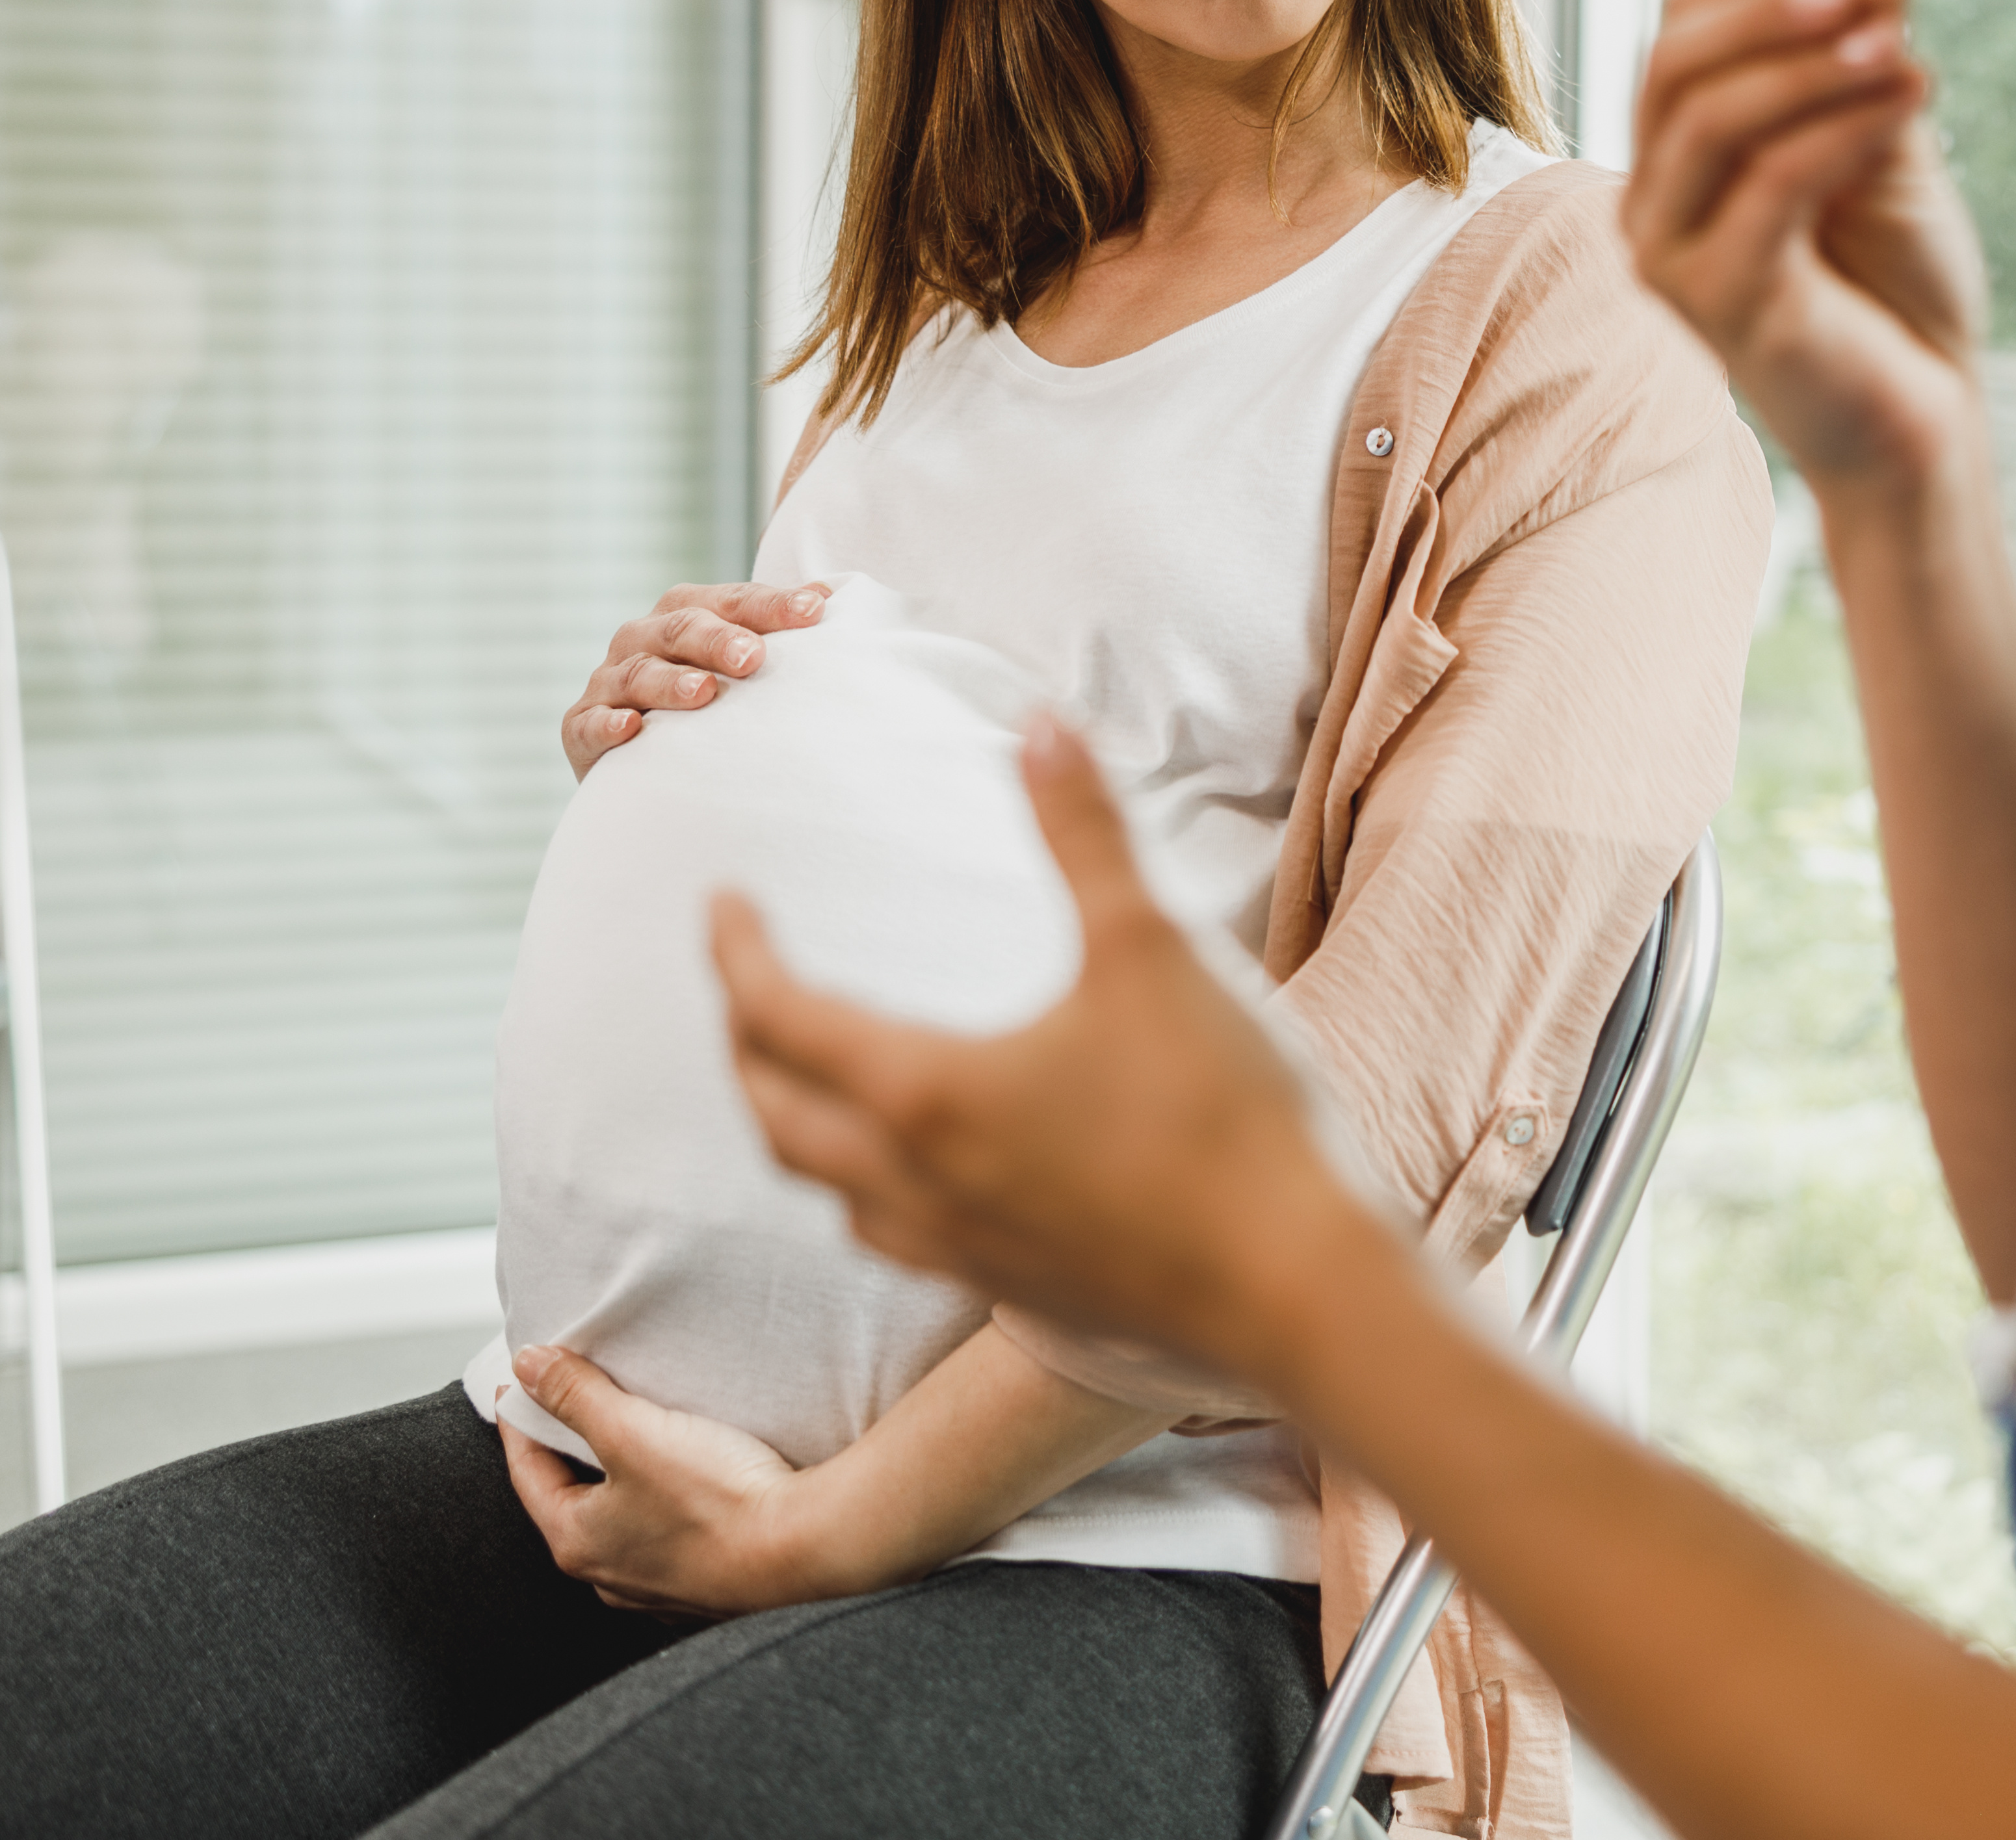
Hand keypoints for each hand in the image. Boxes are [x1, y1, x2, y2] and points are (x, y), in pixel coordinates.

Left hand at [499, 1344, 856, 1616]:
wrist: (801, 1548)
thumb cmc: (715, 1502)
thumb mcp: (631, 1431)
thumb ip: (575, 1396)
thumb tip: (528, 1368)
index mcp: (577, 1541)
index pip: (527, 1471)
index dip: (520, 1422)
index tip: (518, 1387)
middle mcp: (609, 1574)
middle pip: (572, 1497)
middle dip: (570, 1451)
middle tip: (573, 1404)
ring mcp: (658, 1586)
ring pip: (622, 1519)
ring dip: (621, 1480)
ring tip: (638, 1437)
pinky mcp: (704, 1582)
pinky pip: (667, 1535)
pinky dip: (664, 1504)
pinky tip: (688, 1481)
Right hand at [565, 578, 828, 779]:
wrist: (645, 764)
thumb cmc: (709, 705)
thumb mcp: (738, 665)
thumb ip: (774, 632)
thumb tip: (830, 597)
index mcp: (684, 613)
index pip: (732, 601)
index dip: (772, 605)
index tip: (815, 612)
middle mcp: (642, 639)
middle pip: (680, 628)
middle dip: (717, 639)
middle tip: (753, 657)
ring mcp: (610, 682)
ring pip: (637, 672)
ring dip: (669, 682)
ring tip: (703, 693)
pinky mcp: (581, 727)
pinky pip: (590, 724)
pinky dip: (608, 725)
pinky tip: (631, 728)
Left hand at [710, 714, 1382, 1392]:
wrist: (1294, 1285)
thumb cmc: (1223, 1113)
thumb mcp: (1153, 948)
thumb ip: (1086, 833)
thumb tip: (1041, 726)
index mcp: (927, 1092)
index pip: (781, 1016)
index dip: (736, 952)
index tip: (722, 900)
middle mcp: (916, 1182)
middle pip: (775, 1110)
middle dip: (744, 1038)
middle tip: (747, 977)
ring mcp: (958, 1249)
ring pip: (825, 1186)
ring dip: (793, 1118)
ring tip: (810, 1067)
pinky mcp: (1008, 1288)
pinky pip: (889, 1234)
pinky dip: (860, 1183)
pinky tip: (910, 1164)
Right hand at [1625, 0, 1988, 500]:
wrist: (1927, 413)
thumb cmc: (1899, 285)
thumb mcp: (1887, 145)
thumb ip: (1870, 59)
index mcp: (1676, 155)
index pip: (1678, 28)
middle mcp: (1650, 203)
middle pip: (1672, 63)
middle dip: (1770, 10)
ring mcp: (1669, 258)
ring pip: (1707, 119)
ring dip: (1810, 66)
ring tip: (1904, 49)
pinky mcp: (1716, 304)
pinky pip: (1767, 186)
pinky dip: (1840, 129)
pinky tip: (1911, 99)